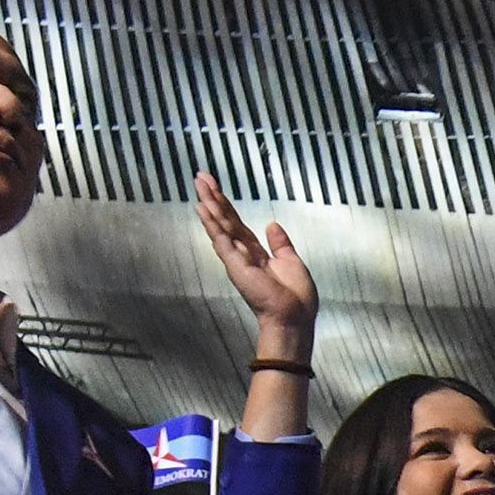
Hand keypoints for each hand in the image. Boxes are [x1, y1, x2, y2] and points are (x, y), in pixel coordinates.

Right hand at [193, 174, 317, 344]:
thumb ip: (280, 243)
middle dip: (213, 197)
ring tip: (199, 186)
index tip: (215, 187)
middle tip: (200, 177)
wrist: (294, 317)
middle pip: (225, 220)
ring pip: (221, 226)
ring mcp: (237, 259)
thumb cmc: (295, 298)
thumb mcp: (291, 262)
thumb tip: (273, 225)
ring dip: (210, 205)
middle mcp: (243, 254)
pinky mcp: (236, 266)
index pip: (236, 223)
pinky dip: (213, 225)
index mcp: (256, 253)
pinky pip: (223, 241)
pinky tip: (204, 210)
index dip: (226, 204)